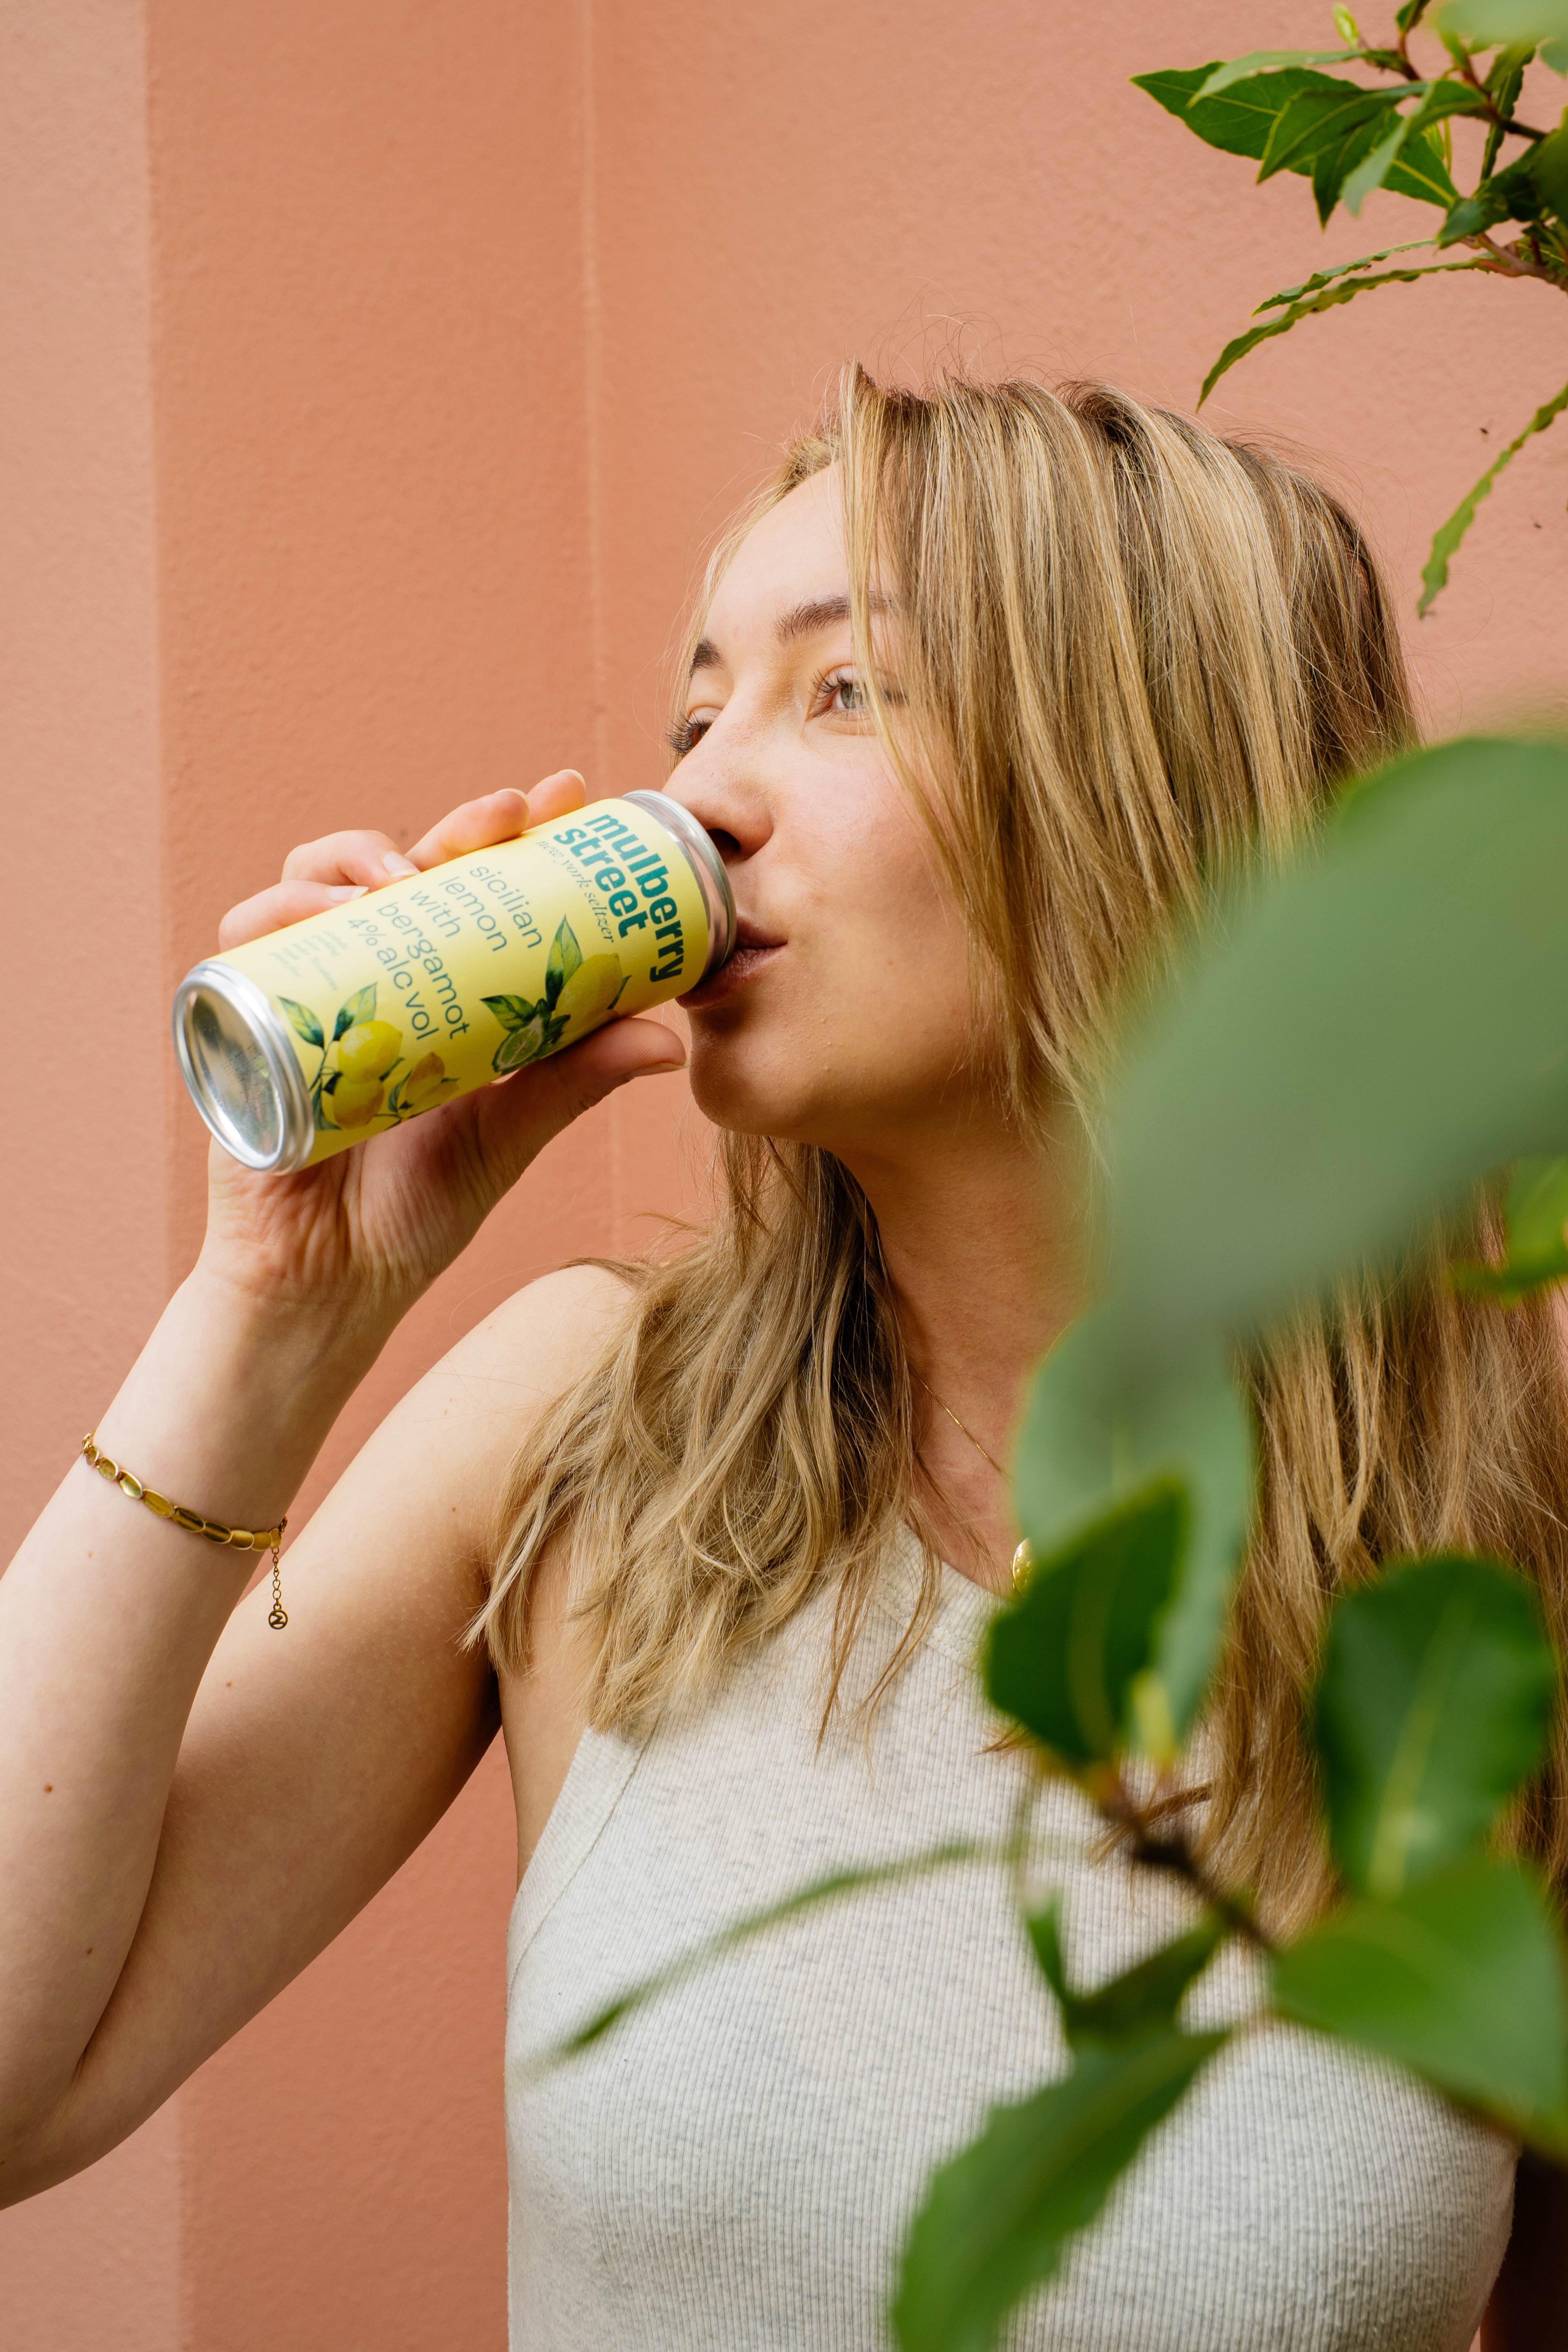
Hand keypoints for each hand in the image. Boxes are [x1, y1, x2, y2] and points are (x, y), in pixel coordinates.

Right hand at [200, 772, 686, 1335]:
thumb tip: (671, 1039)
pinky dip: (280, 913)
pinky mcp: (245, 1019)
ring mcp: (303, 989)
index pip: (470, 886)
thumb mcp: (510, 1134)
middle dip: (452, 825)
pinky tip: (331, 916)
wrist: (332, 1284)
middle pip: (399, 864)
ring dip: (357, 858)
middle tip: (507, 814)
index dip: (511, 832)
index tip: (566, 796)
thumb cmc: (414, 1210)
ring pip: (312, 879)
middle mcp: (367, 973)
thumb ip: (577, 1080)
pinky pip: (244, 939)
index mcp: (435, 987)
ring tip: (407, 877)